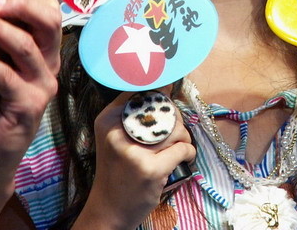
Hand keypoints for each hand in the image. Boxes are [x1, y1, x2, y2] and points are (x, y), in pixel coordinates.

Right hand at [81, 90, 195, 228]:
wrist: (108, 209)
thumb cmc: (116, 169)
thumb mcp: (113, 137)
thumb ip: (132, 115)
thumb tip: (165, 88)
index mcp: (107, 119)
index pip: (139, 90)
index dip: (159, 90)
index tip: (168, 92)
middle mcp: (118, 132)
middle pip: (163, 109)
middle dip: (176, 118)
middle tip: (175, 132)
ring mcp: (135, 152)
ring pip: (176, 129)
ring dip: (184, 137)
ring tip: (178, 146)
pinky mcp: (151, 169)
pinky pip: (183, 149)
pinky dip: (189, 152)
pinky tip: (184, 157)